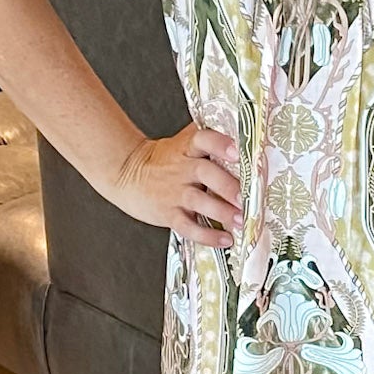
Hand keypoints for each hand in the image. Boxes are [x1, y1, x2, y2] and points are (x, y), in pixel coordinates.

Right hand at [103, 124, 243, 245]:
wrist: (127, 174)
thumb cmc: (163, 160)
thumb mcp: (183, 143)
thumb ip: (209, 138)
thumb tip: (244, 132)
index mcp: (188, 148)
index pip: (204, 139)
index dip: (220, 144)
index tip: (237, 152)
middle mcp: (182, 168)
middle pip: (206, 172)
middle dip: (228, 186)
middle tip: (246, 197)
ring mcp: (174, 192)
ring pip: (199, 201)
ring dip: (222, 212)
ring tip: (241, 221)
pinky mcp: (168, 213)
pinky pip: (187, 226)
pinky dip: (206, 236)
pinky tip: (225, 240)